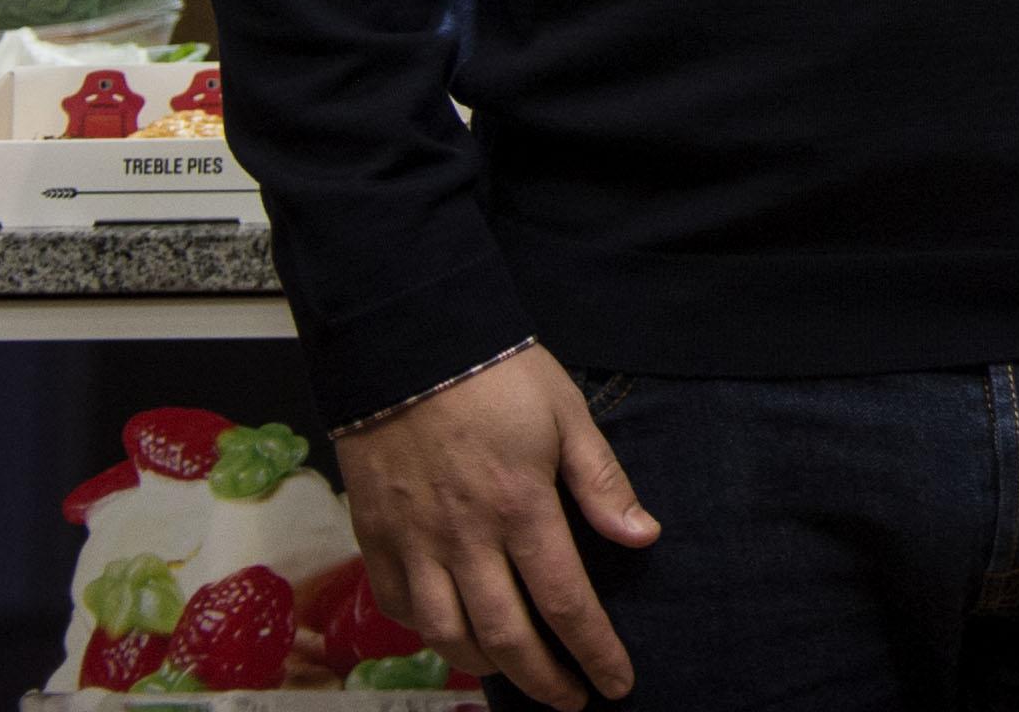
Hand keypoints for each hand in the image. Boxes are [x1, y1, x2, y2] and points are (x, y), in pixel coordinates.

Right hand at [337, 345, 654, 702]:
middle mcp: (465, 538)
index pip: (567, 603)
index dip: (595, 652)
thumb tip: (643, 538)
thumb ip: (602, 483)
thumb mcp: (568, 416)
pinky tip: (451, 632)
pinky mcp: (375, 536)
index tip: (617, 684)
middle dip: (544, 680)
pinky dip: (426, 632)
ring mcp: (414, 542)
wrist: (407, 342)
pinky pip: (398, 606)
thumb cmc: (496, 374)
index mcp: (522, 508)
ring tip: (516, 674)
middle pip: (506, 637)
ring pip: (446, 634)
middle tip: (570, 700)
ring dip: (485, 667)